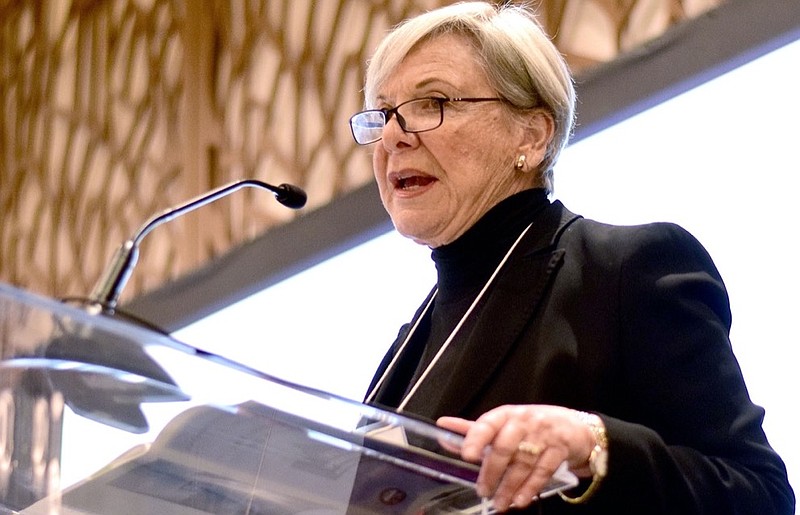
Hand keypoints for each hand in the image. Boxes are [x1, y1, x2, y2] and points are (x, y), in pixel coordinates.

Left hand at [437, 405, 596, 511]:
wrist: (573, 427)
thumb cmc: (531, 425)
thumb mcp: (504, 423)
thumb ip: (475, 430)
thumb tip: (443, 426)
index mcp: (506, 414)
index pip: (488, 424)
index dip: (476, 438)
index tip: (467, 455)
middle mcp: (524, 421)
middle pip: (505, 447)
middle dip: (492, 472)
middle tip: (482, 491)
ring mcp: (544, 435)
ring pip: (523, 463)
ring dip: (509, 486)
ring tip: (499, 503)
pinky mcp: (560, 449)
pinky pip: (543, 471)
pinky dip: (530, 488)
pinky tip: (519, 500)